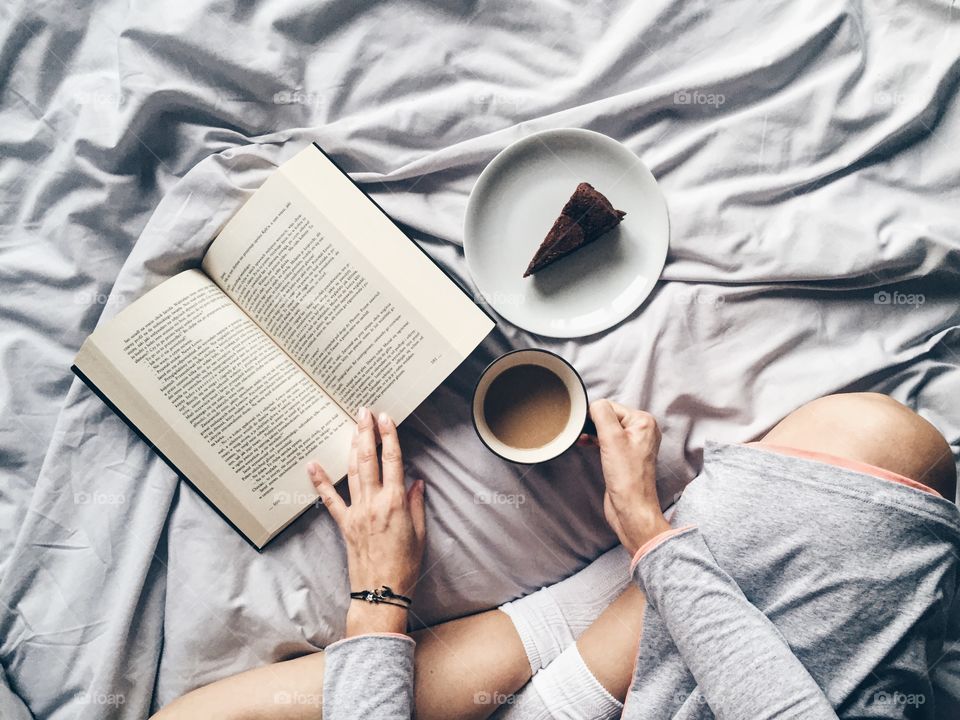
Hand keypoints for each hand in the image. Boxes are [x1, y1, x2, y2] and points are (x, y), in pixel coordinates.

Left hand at [309, 407, 425, 636]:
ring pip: (353, 472)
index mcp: (395, 503)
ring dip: (353, 447)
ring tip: (353, 426)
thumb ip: (416, 505)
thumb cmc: (406, 566)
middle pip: (369, 459)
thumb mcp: (420, 533)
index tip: (387, 418)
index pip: (393, 461)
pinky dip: (321, 481)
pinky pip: (330, 500)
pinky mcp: (345, 524)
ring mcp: (356, 512)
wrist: (381, 592)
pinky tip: (312, 465)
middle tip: (364, 411)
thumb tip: (416, 483)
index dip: (390, 437)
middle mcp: (374, 503)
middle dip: (367, 433)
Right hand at [590, 399, 670, 555]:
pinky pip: (607, 440)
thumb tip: (594, 405)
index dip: (595, 416)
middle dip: (593, 424)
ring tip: (584, 441)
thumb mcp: (611, 439)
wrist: (631, 509)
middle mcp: (642, 430)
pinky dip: (596, 441)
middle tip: (584, 436)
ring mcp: (634, 444)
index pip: (610, 406)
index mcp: (644, 422)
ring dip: (593, 433)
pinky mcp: (625, 456)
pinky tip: (587, 445)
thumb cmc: (627, 479)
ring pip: (606, 428)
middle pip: (609, 416)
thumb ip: (602, 414)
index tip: (585, 428)